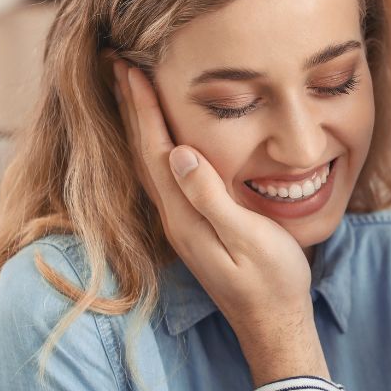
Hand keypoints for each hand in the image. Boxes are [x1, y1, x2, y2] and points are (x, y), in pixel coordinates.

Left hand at [112, 60, 326, 382]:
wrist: (274, 325)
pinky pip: (166, 180)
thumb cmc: (272, 282)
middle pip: (145, 156)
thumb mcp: (248, 238)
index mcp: (185, 217)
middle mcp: (175, 220)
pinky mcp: (194, 231)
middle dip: (132, 109)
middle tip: (117, 66)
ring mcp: (183, 227)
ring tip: (132, 94)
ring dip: (140, 127)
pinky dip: (157, 150)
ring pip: (152, 167)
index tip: (128, 68)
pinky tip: (163, 141)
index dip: (143, 109)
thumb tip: (178, 153)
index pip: (157, 152)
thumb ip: (212, 197)